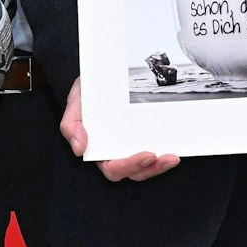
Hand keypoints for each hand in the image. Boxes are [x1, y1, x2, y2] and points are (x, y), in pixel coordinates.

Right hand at [59, 78, 178, 181]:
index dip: (129, 166)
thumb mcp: (76, 103)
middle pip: (134, 172)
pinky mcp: (145, 138)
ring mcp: (131, 146)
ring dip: (161, 166)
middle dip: (151, 169)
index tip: (147, 155)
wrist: (101, 75)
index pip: (112, 168)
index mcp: (99, 149)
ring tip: (172, 158)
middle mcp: (116, 151)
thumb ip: (71, 125)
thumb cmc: (88, 92)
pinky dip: (164, 155)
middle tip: (165, 157)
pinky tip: (174, 148)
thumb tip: (79, 148)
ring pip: (147, 167)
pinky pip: (156, 154)